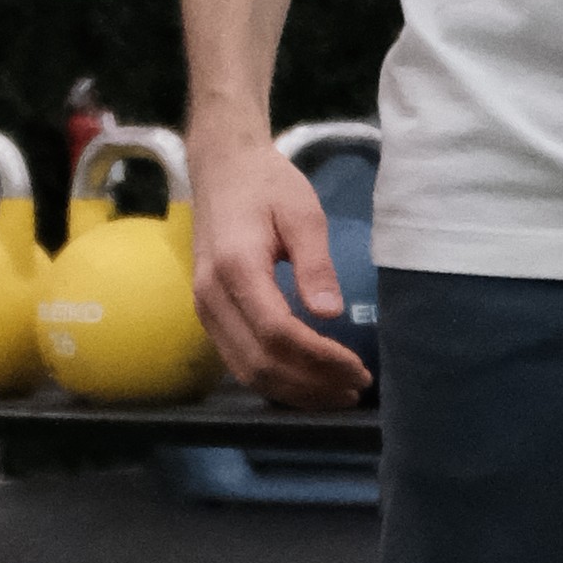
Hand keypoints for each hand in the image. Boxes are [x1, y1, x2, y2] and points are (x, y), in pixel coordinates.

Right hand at [190, 132, 369, 404]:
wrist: (222, 169)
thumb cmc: (267, 185)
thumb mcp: (303, 212)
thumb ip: (316, 263)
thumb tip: (330, 313)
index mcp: (236, 268)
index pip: (278, 333)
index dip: (320, 359)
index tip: (358, 368)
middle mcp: (212, 297)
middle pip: (262, 362)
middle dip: (312, 384)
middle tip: (355, 388)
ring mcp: (205, 310)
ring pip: (247, 371)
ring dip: (294, 391)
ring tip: (337, 393)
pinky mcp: (209, 315)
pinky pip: (240, 361)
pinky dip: (275, 380)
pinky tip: (307, 381)